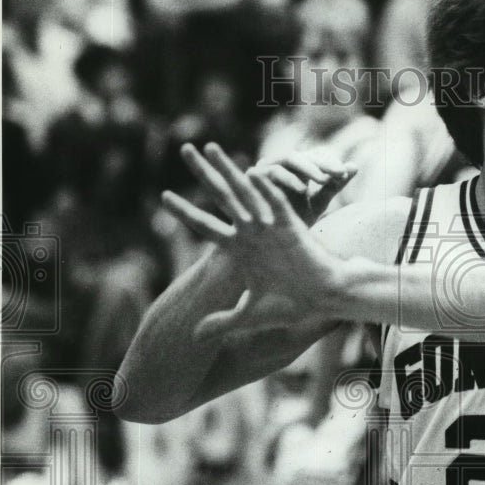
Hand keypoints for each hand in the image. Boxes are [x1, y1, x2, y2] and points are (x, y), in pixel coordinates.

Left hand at [161, 142, 350, 340]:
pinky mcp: (292, 226)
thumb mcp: (248, 315)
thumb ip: (222, 321)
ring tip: (210, 148)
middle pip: (221, 196)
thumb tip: (193, 337)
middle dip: (203, 173)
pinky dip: (266, 189)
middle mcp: (252, 231)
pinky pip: (277, 203)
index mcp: (240, 248)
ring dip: (228, 169)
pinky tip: (252, 173)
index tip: (162, 197)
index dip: (184, 212)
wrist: (322, 301)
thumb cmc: (290, 305)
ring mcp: (270, 226)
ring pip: (245, 191)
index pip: (205, 225)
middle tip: (185, 148)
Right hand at [250, 147, 356, 224]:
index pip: (316, 155)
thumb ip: (334, 185)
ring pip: (289, 157)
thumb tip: (355, 165)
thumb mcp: (318, 203)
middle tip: (340, 173)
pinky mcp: (253, 177)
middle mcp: (281, 164)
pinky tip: (303, 189)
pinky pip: (272, 172)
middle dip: (323, 163)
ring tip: (323, 179)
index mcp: (297, 168)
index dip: (330, 162)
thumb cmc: (293, 221)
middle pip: (305, 155)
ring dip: (307, 167)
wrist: (268, 243)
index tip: (345, 174)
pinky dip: (288, 179)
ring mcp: (266, 168)